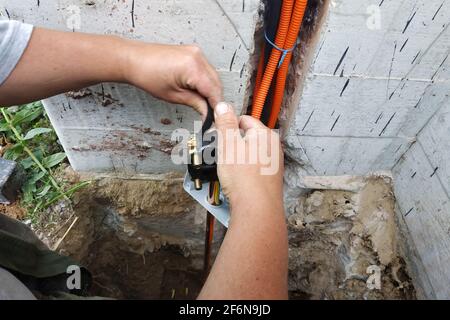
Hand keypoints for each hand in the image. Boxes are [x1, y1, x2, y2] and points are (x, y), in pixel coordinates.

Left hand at [122, 42, 222, 118]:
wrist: (133, 59)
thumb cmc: (146, 75)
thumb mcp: (174, 96)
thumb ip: (196, 103)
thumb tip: (208, 113)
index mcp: (193, 67)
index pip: (214, 91)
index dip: (216, 106)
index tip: (216, 118)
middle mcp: (197, 56)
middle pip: (216, 83)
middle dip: (214, 99)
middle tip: (209, 113)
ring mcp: (196, 52)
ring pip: (213, 76)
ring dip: (211, 90)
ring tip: (201, 103)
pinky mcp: (192, 52)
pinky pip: (206, 69)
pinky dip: (205, 80)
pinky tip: (198, 90)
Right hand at [199, 102, 287, 299]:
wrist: (257, 210)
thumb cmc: (243, 177)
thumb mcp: (228, 145)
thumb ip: (225, 124)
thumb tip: (223, 105)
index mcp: (266, 135)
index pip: (244, 120)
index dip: (228, 126)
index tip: (218, 137)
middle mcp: (273, 148)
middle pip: (247, 138)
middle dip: (231, 144)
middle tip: (220, 156)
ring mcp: (274, 165)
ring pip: (249, 155)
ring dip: (236, 159)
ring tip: (226, 171)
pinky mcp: (270, 181)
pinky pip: (253, 170)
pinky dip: (243, 172)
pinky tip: (236, 182)